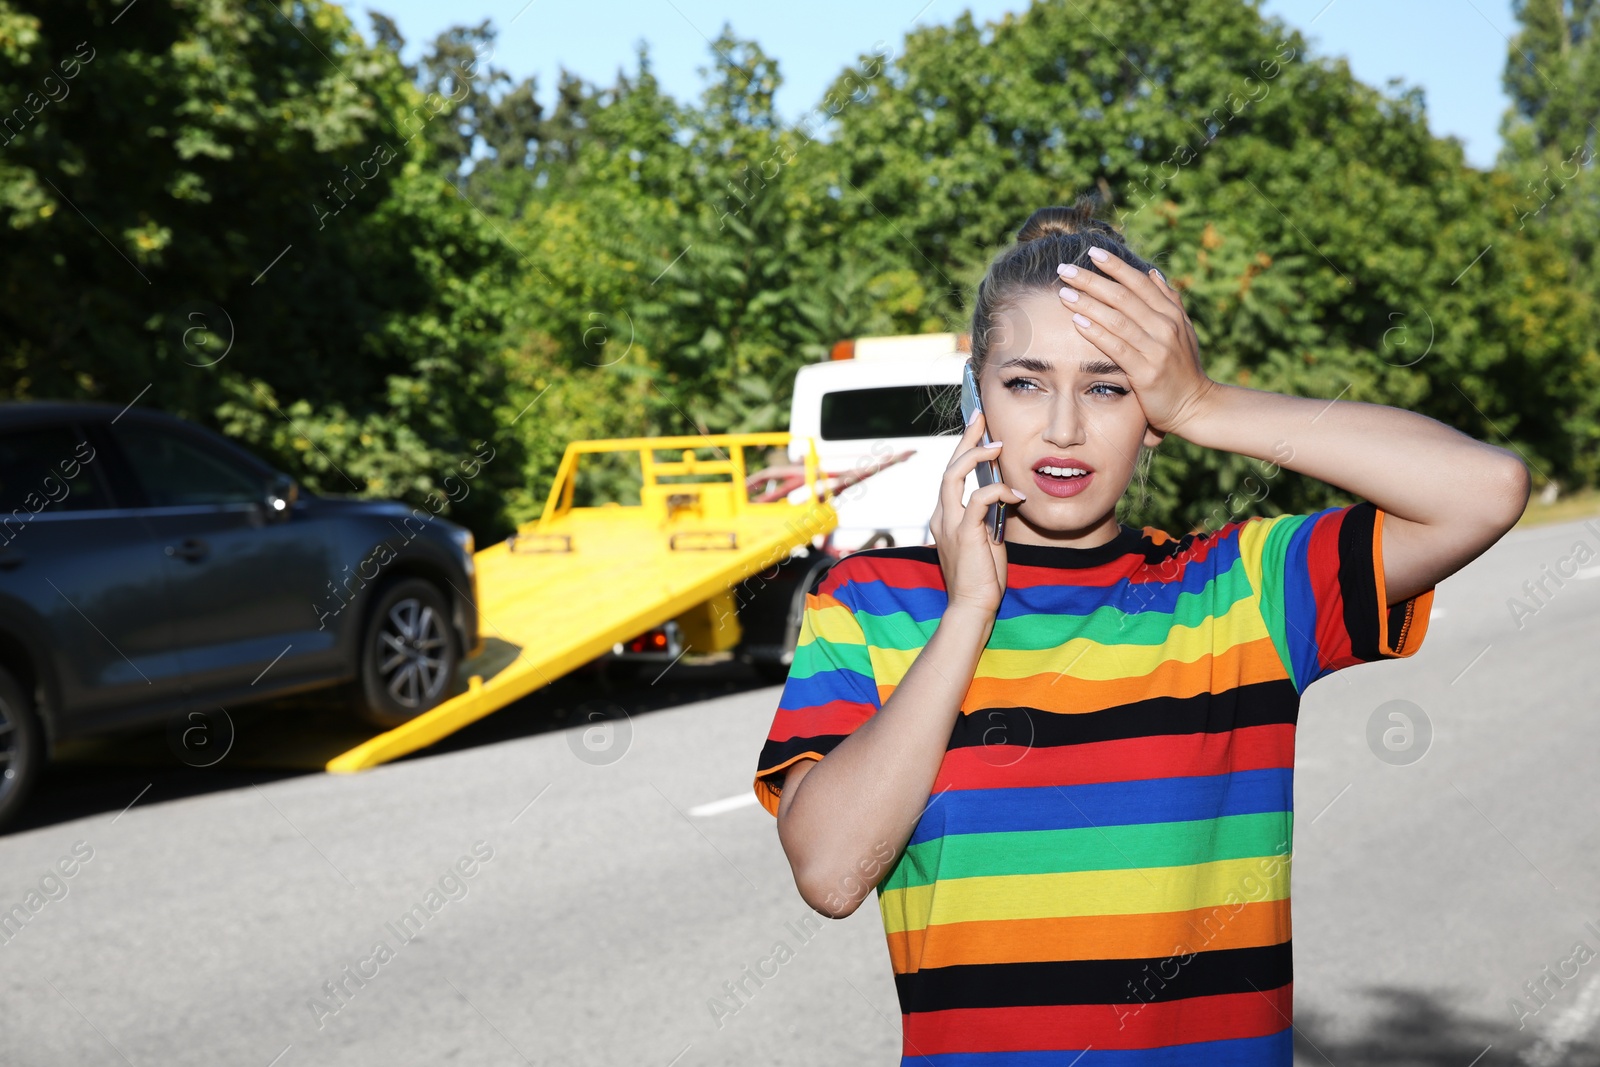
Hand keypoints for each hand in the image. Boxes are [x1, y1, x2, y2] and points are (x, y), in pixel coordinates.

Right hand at [927, 410, 1025, 617]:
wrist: (972, 608)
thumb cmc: (981, 578)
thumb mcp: (986, 540)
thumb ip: (988, 518)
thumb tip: (1004, 496)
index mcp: (945, 517)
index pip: (951, 475)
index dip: (963, 449)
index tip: (977, 428)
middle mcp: (942, 516)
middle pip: (949, 467)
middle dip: (966, 439)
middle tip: (981, 417)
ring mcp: (950, 524)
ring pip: (954, 476)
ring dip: (976, 456)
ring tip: (997, 445)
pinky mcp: (964, 533)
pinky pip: (979, 499)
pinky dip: (998, 491)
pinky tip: (1016, 494)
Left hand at [1056, 250, 1216, 439]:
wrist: (1196, 406)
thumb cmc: (1183, 368)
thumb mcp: (1183, 330)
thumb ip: (1169, 300)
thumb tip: (1152, 272)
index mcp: (1171, 314)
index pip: (1139, 282)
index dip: (1115, 265)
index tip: (1092, 253)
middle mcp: (1165, 327)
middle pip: (1123, 296)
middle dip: (1092, 280)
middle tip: (1065, 269)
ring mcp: (1157, 349)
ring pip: (1117, 319)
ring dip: (1088, 303)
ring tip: (1064, 293)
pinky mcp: (1146, 372)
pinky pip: (1117, 347)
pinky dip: (1096, 333)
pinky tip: (1077, 322)